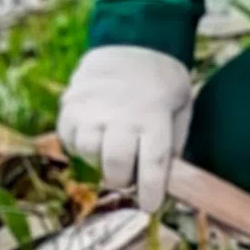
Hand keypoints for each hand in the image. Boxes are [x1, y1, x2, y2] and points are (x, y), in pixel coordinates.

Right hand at [57, 46, 191, 210]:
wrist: (133, 42)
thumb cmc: (162, 83)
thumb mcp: (182, 109)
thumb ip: (174, 144)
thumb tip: (166, 182)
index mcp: (155, 116)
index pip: (152, 166)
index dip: (149, 192)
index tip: (149, 207)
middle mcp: (122, 115)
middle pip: (116, 166)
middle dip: (122, 180)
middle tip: (127, 176)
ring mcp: (93, 109)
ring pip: (88, 154)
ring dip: (99, 161)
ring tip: (110, 151)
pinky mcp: (71, 104)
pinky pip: (68, 139)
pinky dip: (79, 145)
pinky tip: (94, 137)